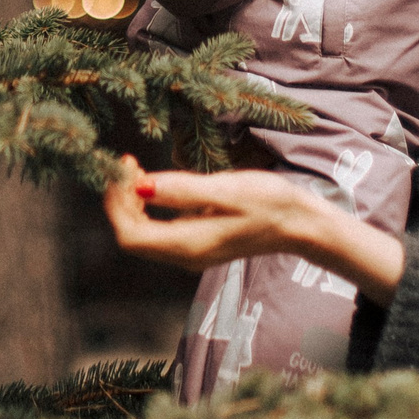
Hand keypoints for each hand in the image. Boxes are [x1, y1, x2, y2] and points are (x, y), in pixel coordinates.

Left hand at [101, 155, 403, 304]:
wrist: (302, 224)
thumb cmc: (269, 202)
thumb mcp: (226, 190)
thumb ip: (182, 191)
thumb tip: (141, 188)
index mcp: (187, 245)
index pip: (130, 234)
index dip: (117, 203)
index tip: (123, 167)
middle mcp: (184, 256)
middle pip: (132, 236)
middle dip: (121, 200)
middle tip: (128, 162)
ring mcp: (191, 253)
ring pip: (144, 234)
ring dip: (133, 202)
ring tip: (137, 168)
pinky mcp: (199, 243)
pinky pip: (160, 230)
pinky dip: (149, 207)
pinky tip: (157, 183)